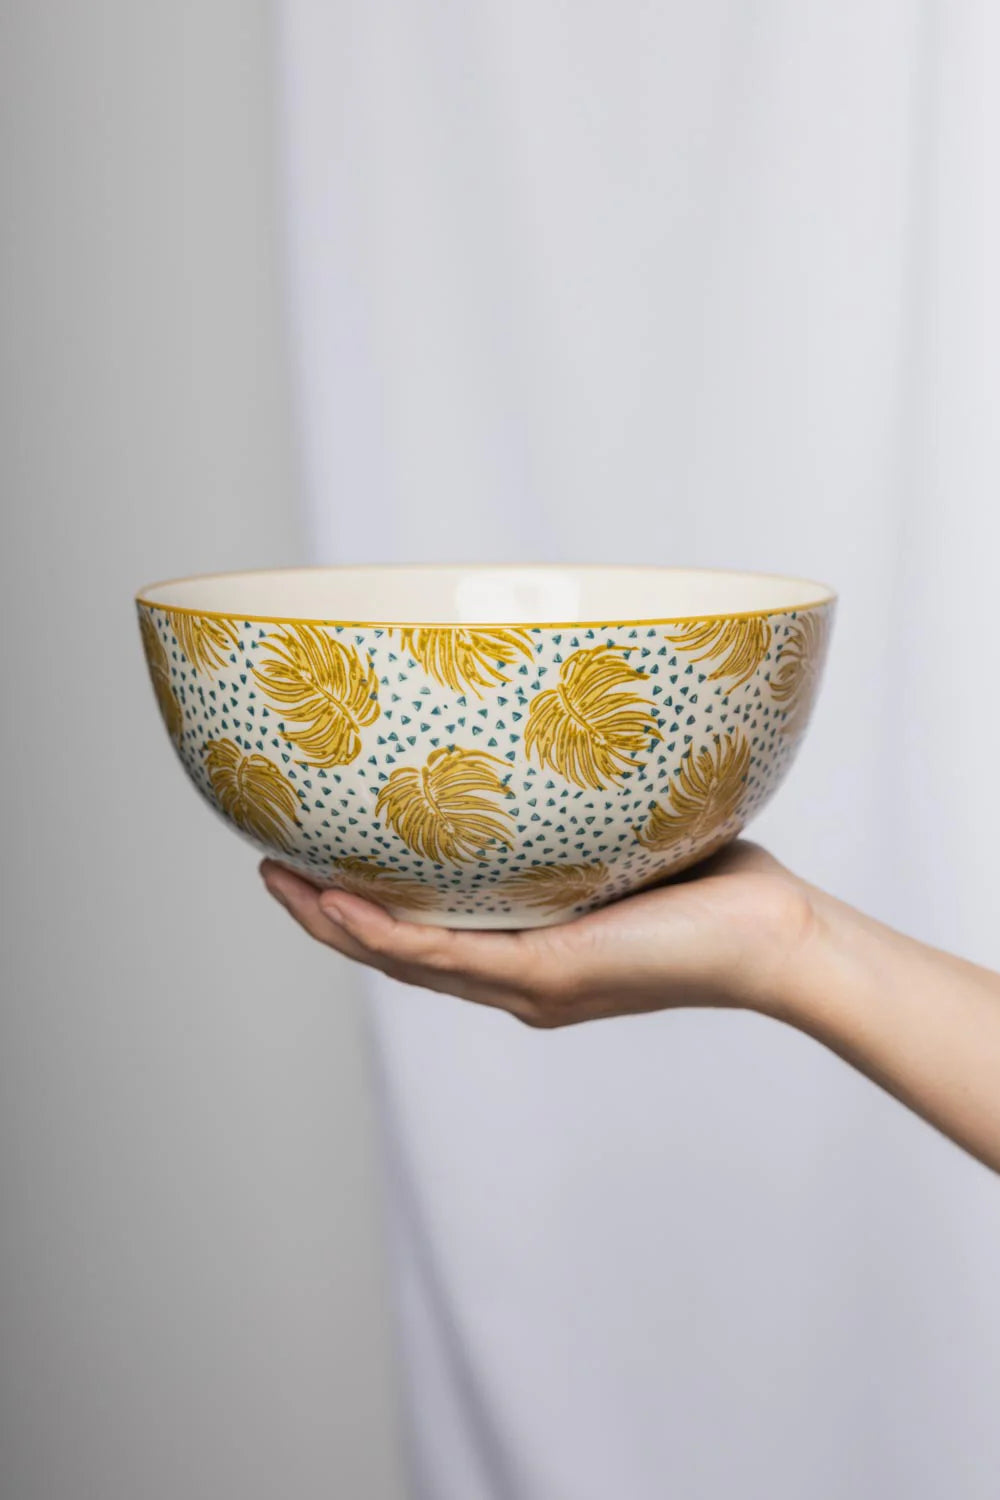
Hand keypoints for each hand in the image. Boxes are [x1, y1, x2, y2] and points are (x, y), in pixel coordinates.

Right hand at [259, 841, 817, 1026]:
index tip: (317, 860)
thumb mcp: (625, 837)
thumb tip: (549, 730)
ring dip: (333, 924)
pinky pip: (443, 956)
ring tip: (277, 881)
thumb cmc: (715, 884)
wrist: (774, 937)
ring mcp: (526, 983)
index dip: (365, 906)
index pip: (430, 932)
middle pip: (397, 951)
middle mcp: (517, 976)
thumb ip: (577, 807)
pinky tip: (338, 902)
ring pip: (402, 959)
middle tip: (270, 869)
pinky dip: (382, 931)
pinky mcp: (545, 976)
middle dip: (328, 915)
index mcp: (530, 949)